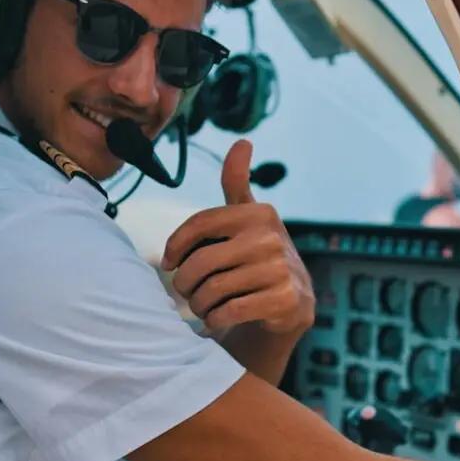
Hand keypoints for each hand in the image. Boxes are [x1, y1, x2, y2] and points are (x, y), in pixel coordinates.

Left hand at [162, 140, 314, 333]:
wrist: (291, 302)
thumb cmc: (257, 255)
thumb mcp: (248, 217)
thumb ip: (237, 182)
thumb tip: (243, 141)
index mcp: (259, 213)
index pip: (199, 224)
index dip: (175, 245)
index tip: (168, 263)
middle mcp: (272, 237)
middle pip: (202, 262)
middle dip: (184, 282)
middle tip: (185, 292)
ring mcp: (281, 269)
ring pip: (213, 290)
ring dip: (199, 304)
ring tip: (201, 306)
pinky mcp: (285, 300)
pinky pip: (230, 311)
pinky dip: (215, 319)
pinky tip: (216, 318)